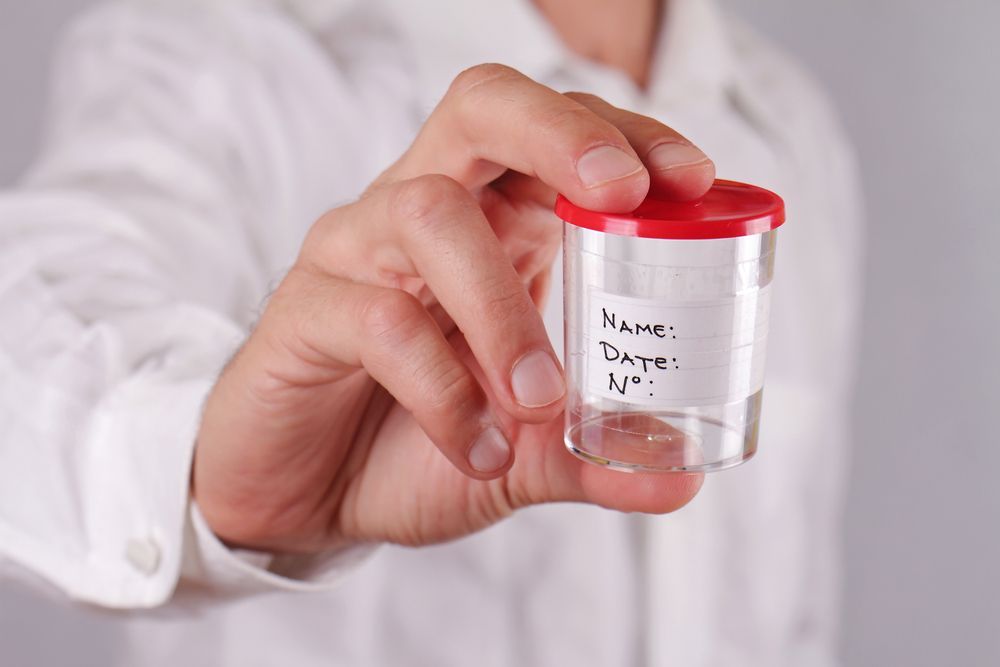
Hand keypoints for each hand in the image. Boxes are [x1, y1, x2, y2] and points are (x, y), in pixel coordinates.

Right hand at [193, 64, 713, 553]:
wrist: (308, 497)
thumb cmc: (414, 445)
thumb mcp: (525, 454)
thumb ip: (596, 457)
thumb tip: (684, 480)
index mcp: (489, 226)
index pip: (554, 136)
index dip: (623, 135)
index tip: (690, 181)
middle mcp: (421, 214)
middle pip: (482, 110)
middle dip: (560, 134)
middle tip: (622, 194)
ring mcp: (356, 252)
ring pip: (430, 215)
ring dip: (502, 310)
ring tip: (539, 402)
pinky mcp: (304, 310)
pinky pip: (377, 320)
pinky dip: (442, 390)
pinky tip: (475, 450)